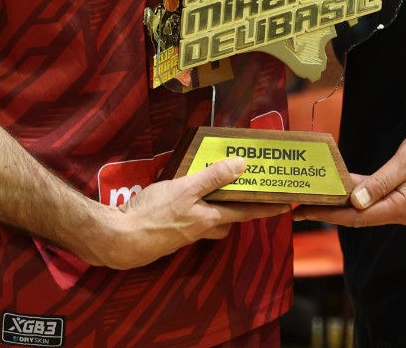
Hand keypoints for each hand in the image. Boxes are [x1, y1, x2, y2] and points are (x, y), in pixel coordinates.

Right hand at [91, 157, 287, 268]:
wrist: (120, 240)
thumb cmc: (152, 214)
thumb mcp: (184, 189)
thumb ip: (212, 177)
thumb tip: (242, 165)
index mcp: (209, 219)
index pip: (245, 211)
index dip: (265, 207)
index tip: (286, 207)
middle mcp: (201, 229)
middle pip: (229, 219)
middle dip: (241, 208)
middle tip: (251, 194)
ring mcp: (185, 234)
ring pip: (211, 222)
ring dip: (218, 210)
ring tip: (220, 191)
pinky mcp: (170, 234)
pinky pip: (193, 222)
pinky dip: (197, 210)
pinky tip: (187, 199)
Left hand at [295, 124, 405, 227]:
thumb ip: (380, 183)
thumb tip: (355, 201)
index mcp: (402, 206)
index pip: (358, 216)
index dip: (329, 214)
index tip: (305, 211)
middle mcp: (401, 211)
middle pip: (358, 215)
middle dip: (329, 211)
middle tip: (299, 206)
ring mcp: (403, 205)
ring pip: (365, 207)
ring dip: (340, 203)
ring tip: (313, 197)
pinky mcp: (404, 196)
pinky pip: (375, 198)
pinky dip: (357, 193)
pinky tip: (340, 186)